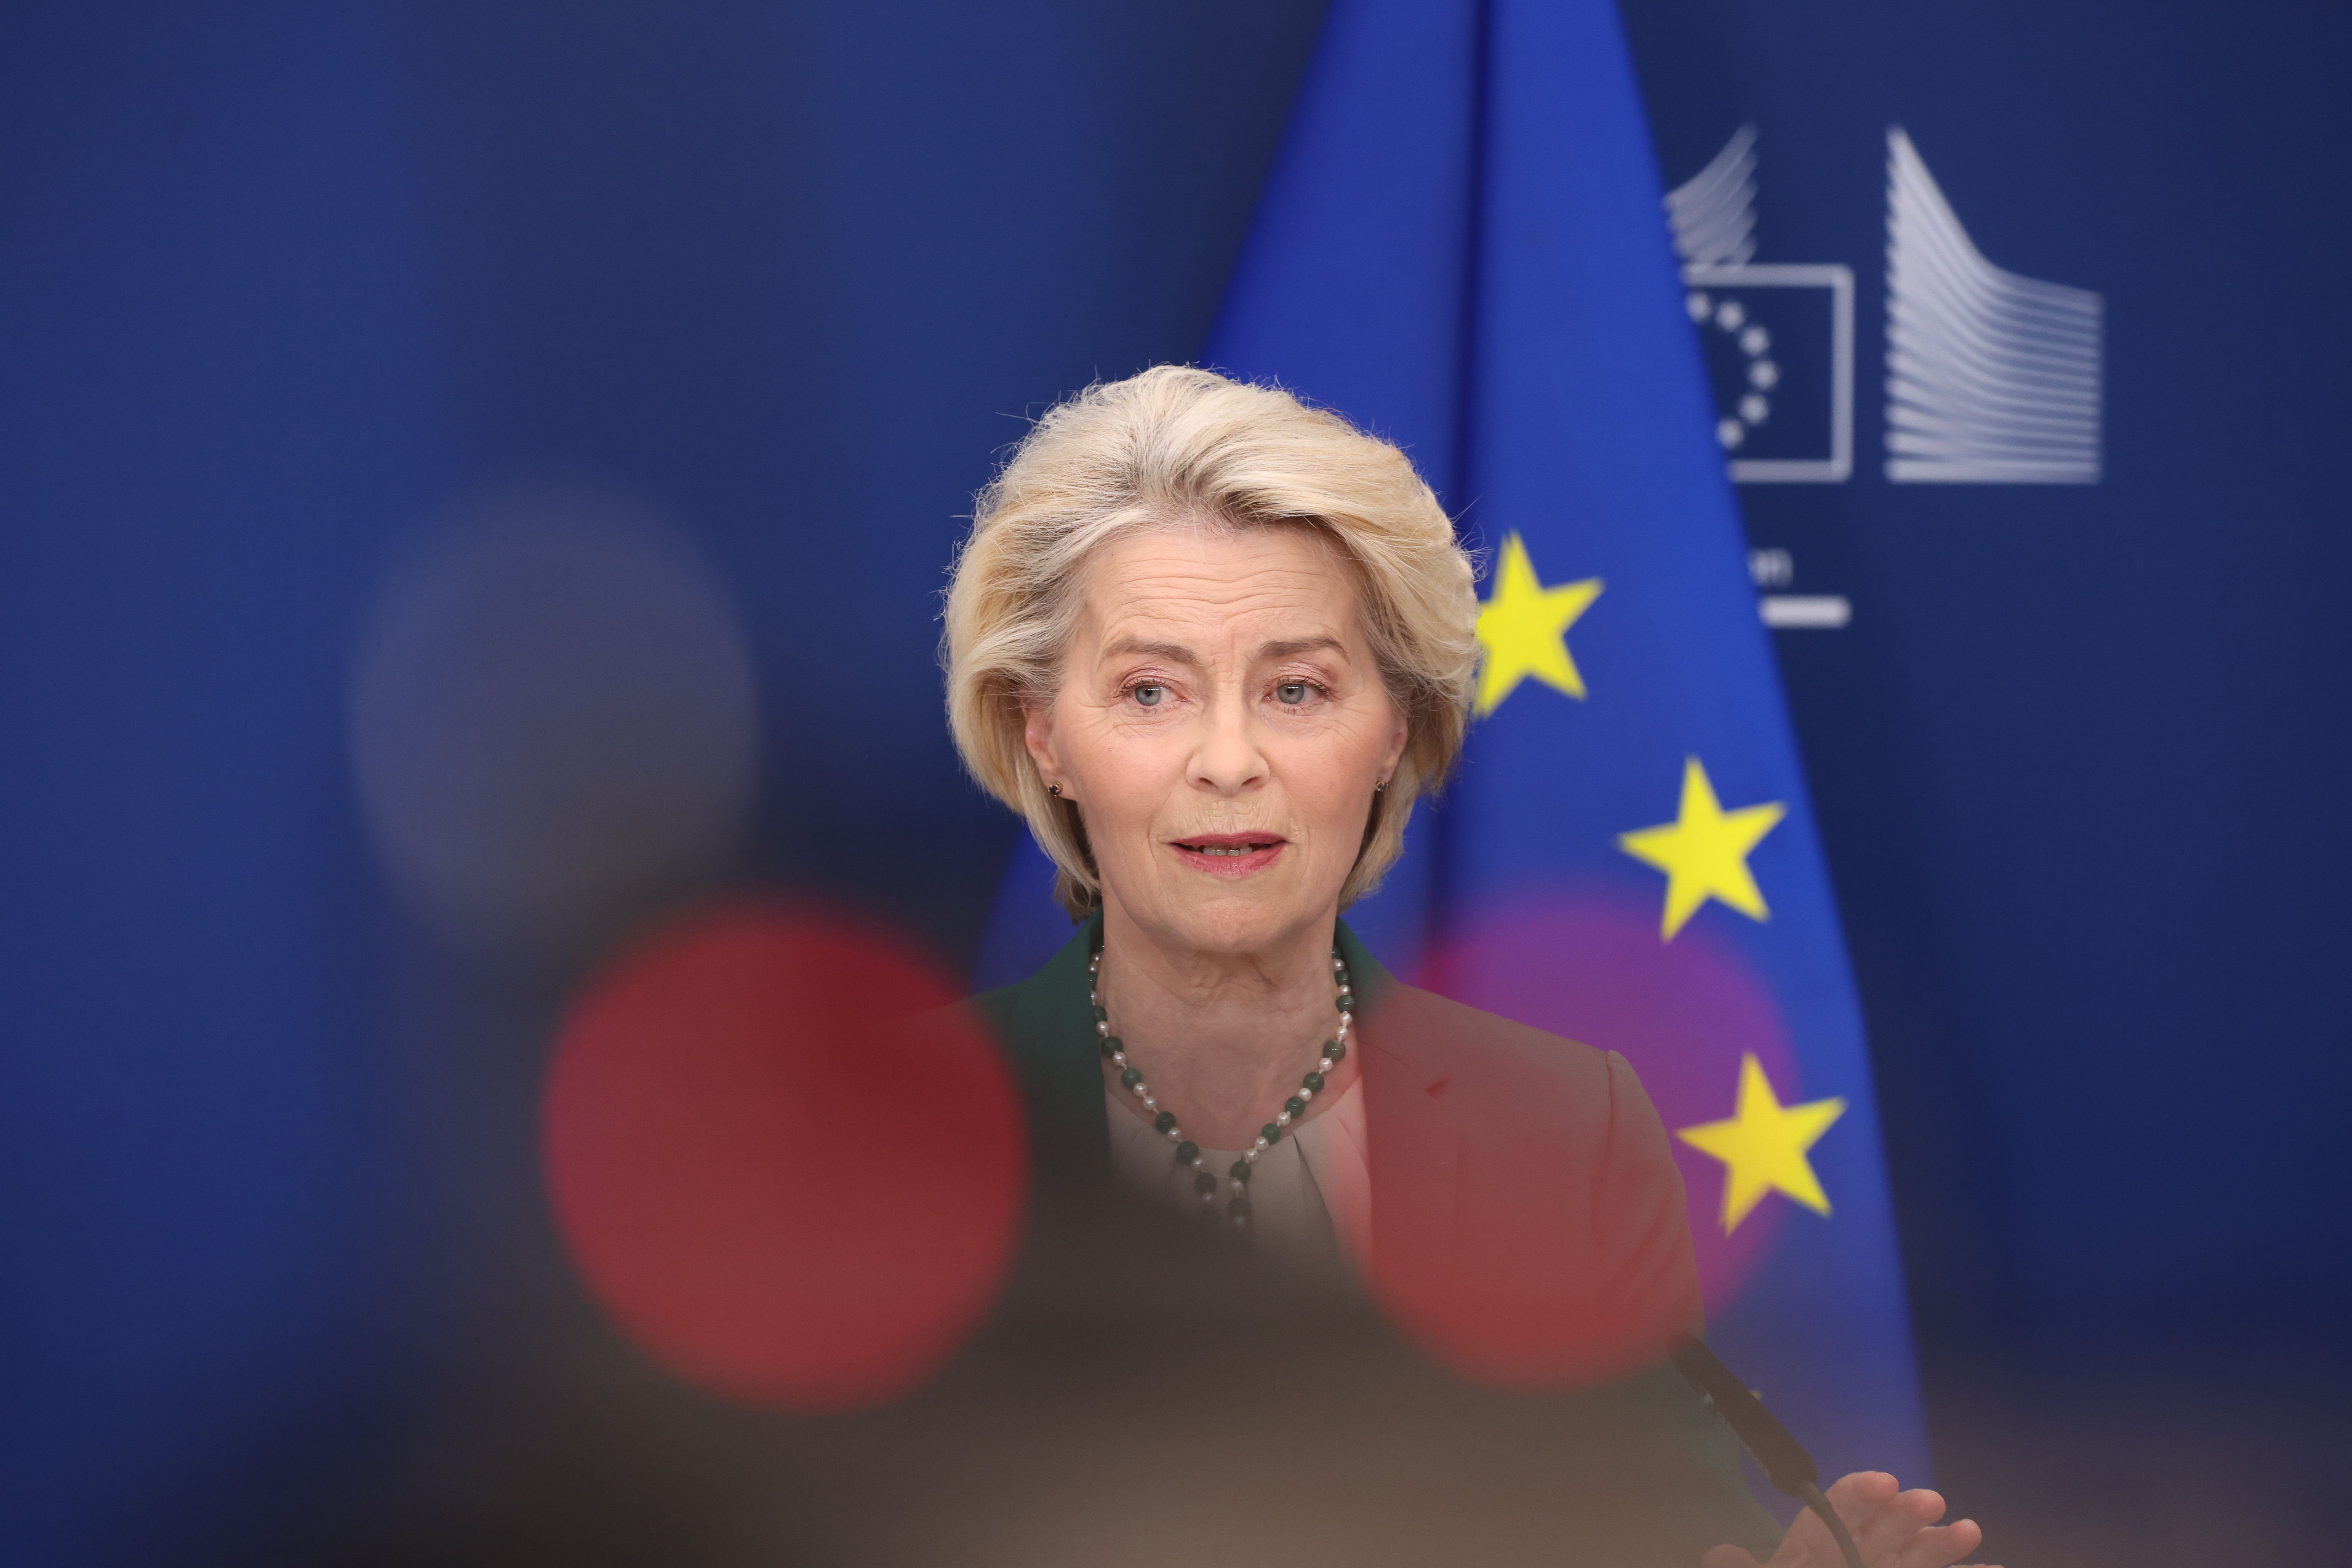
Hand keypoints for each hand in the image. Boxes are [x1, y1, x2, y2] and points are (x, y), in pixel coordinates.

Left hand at [1701, 1471, 1995, 1567]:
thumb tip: (1721, 1554)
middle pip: (1880, 1529)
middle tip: (1929, 1501)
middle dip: (1904, 1513)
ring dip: (1941, 1544)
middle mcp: (1852, 1559)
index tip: (1884, 1482)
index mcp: (1812, 1550)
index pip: (1834, 1511)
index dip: (1858, 1493)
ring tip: (1968, 1530)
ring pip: (1913, 1559)